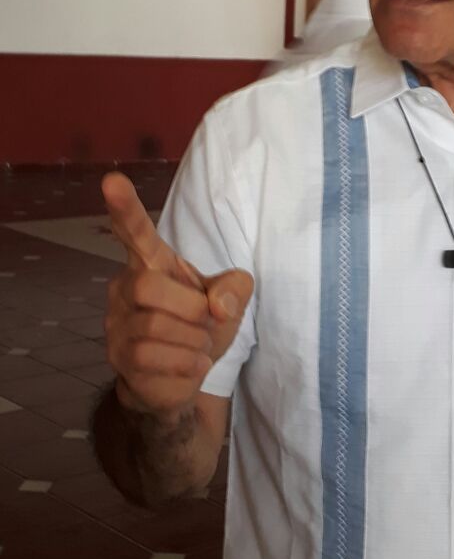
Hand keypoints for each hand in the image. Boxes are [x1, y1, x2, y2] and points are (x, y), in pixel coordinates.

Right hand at [102, 172, 253, 415]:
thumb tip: (217, 305)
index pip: (135, 232)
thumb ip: (235, 289)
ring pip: (155, 328)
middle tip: (206, 321)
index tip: (112, 180)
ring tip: (198, 345)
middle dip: (189, 308)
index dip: (125, 208)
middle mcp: (126, 288)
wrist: (182, 378)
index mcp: (152, 264)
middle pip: (149, 287)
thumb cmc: (200, 325)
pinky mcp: (119, 359)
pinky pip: (155, 359)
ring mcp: (117, 324)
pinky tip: (191, 364)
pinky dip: (187, 364)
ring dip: (193, 341)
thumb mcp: (229, 302)